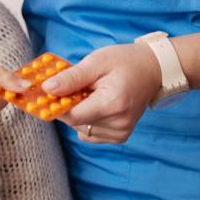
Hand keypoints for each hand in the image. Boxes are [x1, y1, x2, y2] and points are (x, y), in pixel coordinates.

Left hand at [42, 43, 162, 143]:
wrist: (153, 70)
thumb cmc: (125, 62)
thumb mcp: (96, 62)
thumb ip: (72, 78)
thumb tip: (47, 89)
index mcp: (112, 104)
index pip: (71, 115)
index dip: (56, 105)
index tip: (47, 93)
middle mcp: (118, 123)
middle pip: (75, 122)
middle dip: (67, 105)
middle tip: (70, 87)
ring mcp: (120, 132)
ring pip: (81, 129)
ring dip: (77, 112)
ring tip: (89, 93)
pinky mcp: (120, 136)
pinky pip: (90, 134)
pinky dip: (86, 120)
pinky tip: (95, 105)